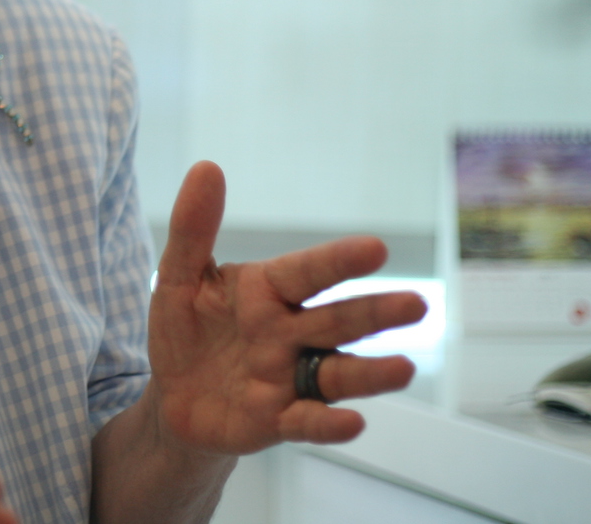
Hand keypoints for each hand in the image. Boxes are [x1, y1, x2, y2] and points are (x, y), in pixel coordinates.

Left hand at [147, 161, 427, 454]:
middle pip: (337, 322)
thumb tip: (207, 167)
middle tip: (417, 304)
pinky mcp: (277, 420)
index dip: (338, 262)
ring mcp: (288, 379)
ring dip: (370, 373)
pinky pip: (307, 422)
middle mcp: (289, 333)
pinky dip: (328, 424)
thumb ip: (192, 229)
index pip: (307, 273)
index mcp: (268, 292)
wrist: (174, 398)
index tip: (377, 248)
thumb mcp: (178, 278)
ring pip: (337, 374)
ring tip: (404, 368)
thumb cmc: (185, 330)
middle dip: (375, 313)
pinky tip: (352, 423)